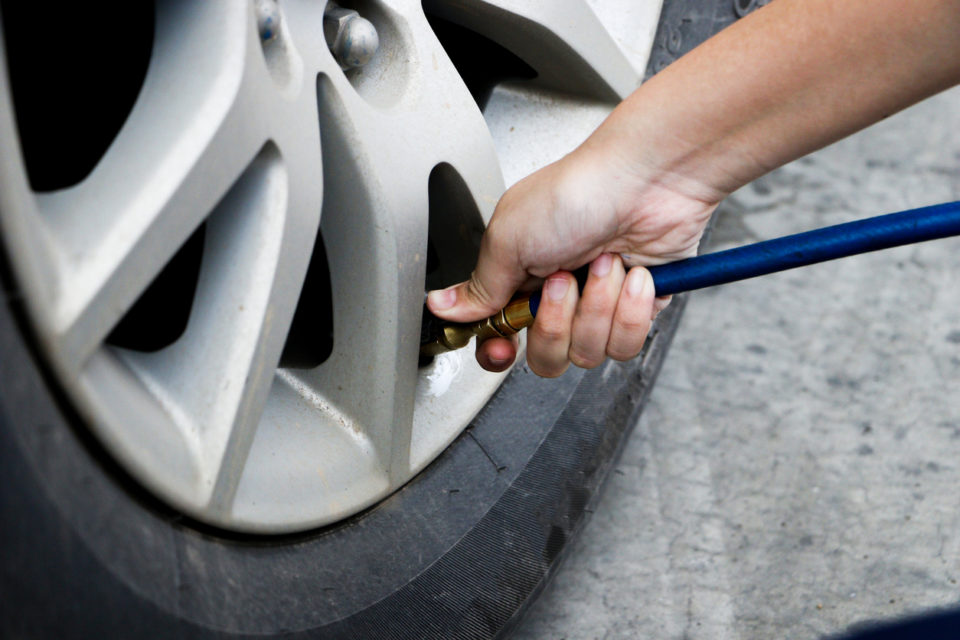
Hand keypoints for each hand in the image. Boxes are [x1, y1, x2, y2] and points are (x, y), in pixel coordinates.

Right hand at [425, 141, 718, 376]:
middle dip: (554, 324)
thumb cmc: (578, 192)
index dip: (500, 350)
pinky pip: (627, 343)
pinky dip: (630, 309)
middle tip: (562, 280)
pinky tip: (633, 273)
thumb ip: (480, 286)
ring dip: (596, 306)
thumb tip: (444, 307)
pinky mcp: (639, 309)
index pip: (501, 335)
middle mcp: (558, 295)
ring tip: (603, 262)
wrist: (647, 180)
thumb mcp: (508, 238)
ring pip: (588, 352)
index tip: (504, 347)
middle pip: (546, 356)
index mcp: (520, 277)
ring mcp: (599, 304)